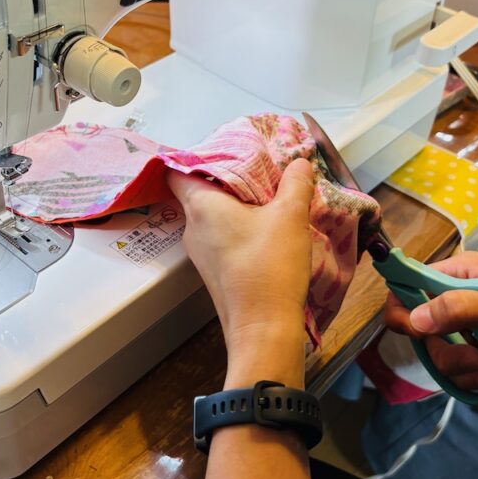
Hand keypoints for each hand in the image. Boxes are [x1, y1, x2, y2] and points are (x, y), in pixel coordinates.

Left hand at [167, 159, 313, 388]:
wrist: (265, 329)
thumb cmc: (270, 267)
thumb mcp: (290, 216)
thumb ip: (295, 183)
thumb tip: (300, 163)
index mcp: (201, 207)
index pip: (177, 170)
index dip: (197, 156)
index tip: (224, 149)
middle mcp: (192, 228)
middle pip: (199, 192)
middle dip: (227, 178)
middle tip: (257, 167)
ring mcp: (201, 254)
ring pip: (213, 216)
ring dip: (237, 205)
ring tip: (267, 195)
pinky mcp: (215, 272)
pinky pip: (222, 237)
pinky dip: (240, 227)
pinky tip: (266, 227)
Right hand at [383, 251, 477, 392]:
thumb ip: (459, 308)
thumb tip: (413, 319)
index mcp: (460, 274)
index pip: (410, 283)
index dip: (403, 308)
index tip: (416, 332)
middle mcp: (458, 298)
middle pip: (422, 330)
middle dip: (445, 351)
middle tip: (475, 358)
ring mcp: (470, 327)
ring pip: (439, 354)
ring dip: (461, 369)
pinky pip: (458, 370)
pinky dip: (473, 378)